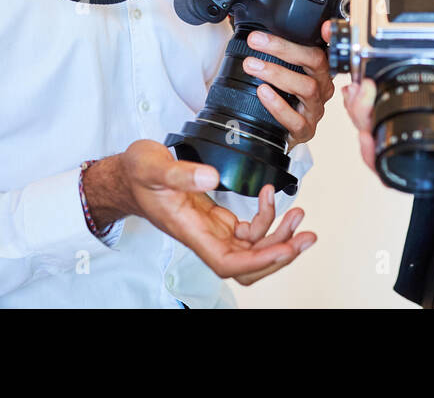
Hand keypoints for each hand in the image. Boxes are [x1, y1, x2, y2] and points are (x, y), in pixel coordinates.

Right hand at [85, 141, 312, 280]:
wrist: (127, 176)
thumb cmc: (137, 175)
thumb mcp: (154, 167)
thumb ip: (182, 173)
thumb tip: (213, 177)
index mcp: (191, 232)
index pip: (229, 263)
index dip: (259, 262)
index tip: (285, 248)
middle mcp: (205, 237)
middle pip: (249, 265)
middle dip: (280, 252)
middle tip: (305, 234)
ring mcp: (213, 230)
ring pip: (253, 249)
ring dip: (279, 235)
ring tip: (298, 214)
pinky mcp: (218, 220)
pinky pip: (249, 230)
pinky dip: (266, 217)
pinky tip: (270, 195)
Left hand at [242, 29, 336, 148]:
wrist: (278, 134)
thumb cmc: (280, 98)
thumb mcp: (280, 72)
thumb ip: (275, 54)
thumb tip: (255, 33)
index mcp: (319, 70)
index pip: (322, 47)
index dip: (329, 37)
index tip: (322, 26)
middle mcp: (322, 87)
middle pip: (315, 62)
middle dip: (284, 49)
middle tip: (256, 41)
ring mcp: (315, 109)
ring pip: (307, 87)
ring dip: (277, 73)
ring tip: (253, 66)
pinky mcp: (306, 130)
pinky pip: (296, 119)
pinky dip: (278, 105)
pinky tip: (263, 93)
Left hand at [332, 22, 433, 165]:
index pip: (396, 168)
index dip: (373, 156)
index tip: (366, 134)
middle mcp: (420, 143)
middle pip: (377, 141)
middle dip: (362, 117)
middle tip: (363, 94)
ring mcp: (413, 123)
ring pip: (374, 123)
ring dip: (361, 105)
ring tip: (360, 86)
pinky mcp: (412, 103)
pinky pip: (382, 104)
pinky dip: (370, 94)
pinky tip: (364, 81)